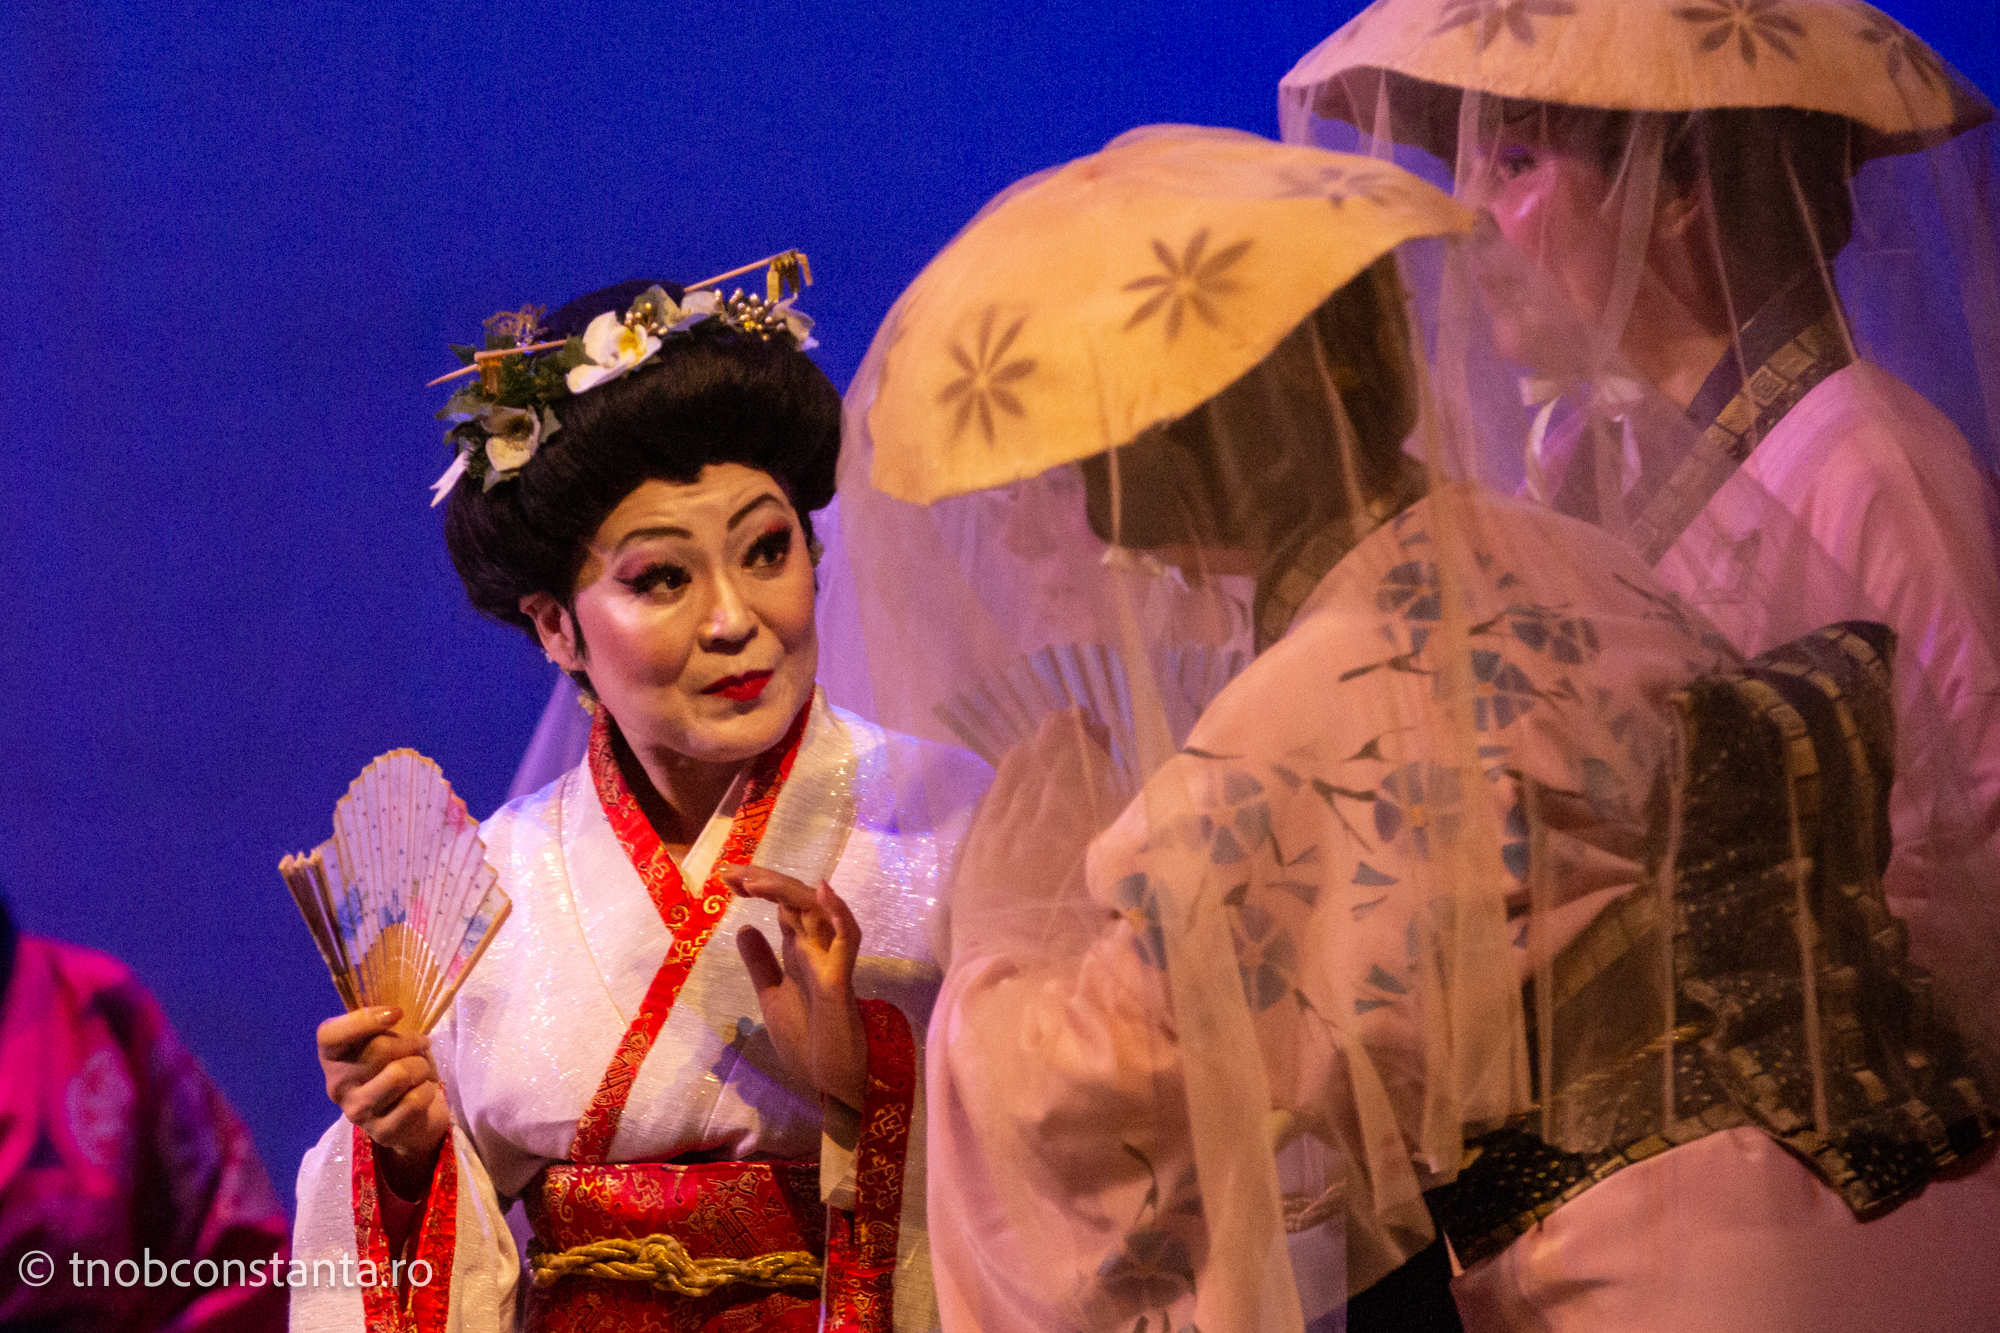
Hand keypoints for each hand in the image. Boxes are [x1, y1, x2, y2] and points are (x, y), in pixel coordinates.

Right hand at [317, 1007, 448, 1197]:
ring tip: (420, 1071)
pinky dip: (428, 1090)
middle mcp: (337, 1085)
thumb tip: (394, 1012)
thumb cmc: (399, 1067)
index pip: (330, 1034)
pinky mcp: (382, 1132)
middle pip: (378, 1049)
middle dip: (411, 1042)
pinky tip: (422, 1093)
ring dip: (421, 1067)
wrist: (414, 1118)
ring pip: (399, 1074)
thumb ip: (384, 1025)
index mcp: (333, 1057)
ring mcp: (357, 1112)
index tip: (397, 1013)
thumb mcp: (389, 1041)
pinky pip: (415, 1099)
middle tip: (420, 1044)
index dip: (362, 1020)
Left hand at [726, 866, 867, 1111]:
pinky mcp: (841, 981)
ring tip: (753, 882)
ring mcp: (830, 961)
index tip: (726, 877)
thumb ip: (761, 965)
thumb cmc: (810, 1043)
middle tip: (730, 872)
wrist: (832, 1085)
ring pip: (818, 911)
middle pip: (796, 899)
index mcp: (801, 952)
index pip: (783, 905)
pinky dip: (838, 913)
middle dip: (765, 880)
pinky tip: (822, 892)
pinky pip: (848, 939)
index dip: (758, 886)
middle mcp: (817, 949)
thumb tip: (744, 929)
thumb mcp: (772, 998)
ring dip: (787, 890)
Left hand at [953, 708, 1118, 941]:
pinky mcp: (972, 861)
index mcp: (1063, 833)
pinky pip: (989, 806)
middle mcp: (1027, 829)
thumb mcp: (1113, 898)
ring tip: (1046, 734)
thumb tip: (1138, 817)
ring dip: (1032, 756)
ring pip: (1014, 784)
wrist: (1012, 990)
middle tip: (1077, 718)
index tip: (1096, 725)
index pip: (1074, 775)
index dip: (1085, 749)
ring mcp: (995, 842)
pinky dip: (1003, 782)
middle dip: (1060, 743)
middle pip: (1044, 773)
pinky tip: (1009, 769)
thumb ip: (1123, 852)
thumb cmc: (1075, 951)